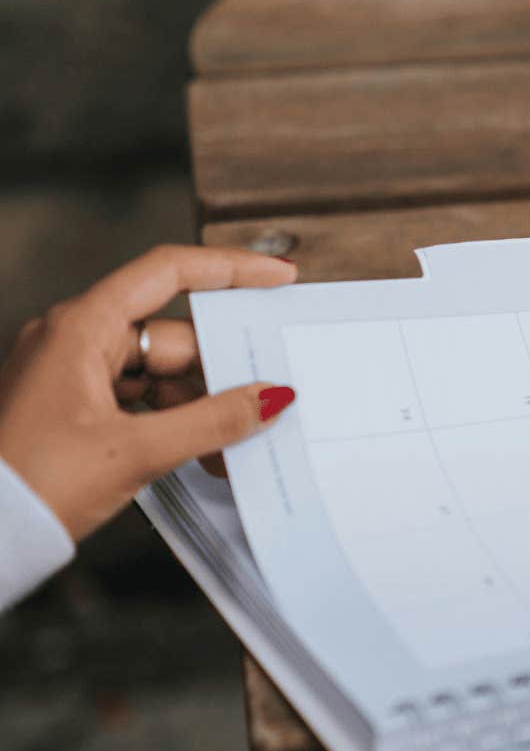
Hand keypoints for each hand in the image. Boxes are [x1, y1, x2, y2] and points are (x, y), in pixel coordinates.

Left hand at [0, 245, 298, 540]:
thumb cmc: (29, 482)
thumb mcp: (135, 451)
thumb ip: (213, 422)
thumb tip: (271, 397)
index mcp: (81, 328)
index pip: (168, 272)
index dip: (229, 269)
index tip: (278, 276)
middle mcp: (74, 339)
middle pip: (172, 335)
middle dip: (220, 372)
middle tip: (266, 400)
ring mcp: (71, 373)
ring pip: (160, 372)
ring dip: (199, 407)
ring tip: (228, 448)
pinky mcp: (73, 406)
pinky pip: (140, 399)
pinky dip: (174, 422)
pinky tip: (200, 453)